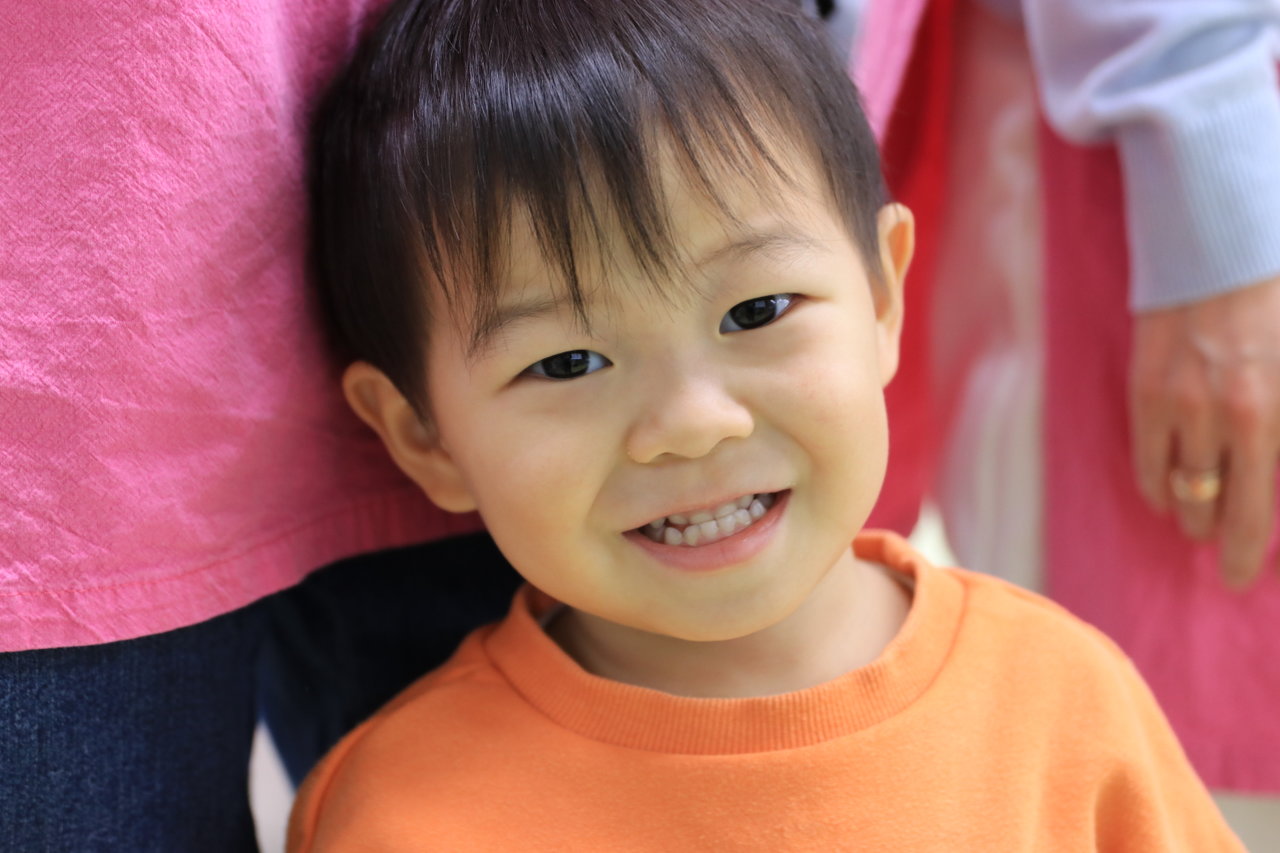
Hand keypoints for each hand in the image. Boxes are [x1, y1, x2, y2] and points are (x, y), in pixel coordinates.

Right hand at [1129, 276, 1279, 588]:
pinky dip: (1156, 484)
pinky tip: (1166, 489)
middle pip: (1214, 506)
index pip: (1253, 507)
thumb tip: (1270, 474)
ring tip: (1193, 519)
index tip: (1234, 575)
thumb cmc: (1278, 306)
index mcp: (1269, 416)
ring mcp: (1179, 405)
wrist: (1223, 245)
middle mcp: (1225, 417)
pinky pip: (1144, 462)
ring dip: (1187, 512)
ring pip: (1177, 490)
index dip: (1243, 550)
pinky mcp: (1144, 390)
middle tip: (1217, 547)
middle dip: (1217, 533)